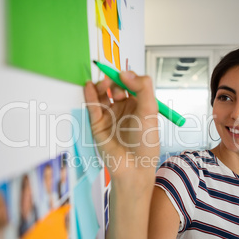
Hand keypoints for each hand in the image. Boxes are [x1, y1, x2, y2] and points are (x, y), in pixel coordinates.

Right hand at [84, 71, 159, 196]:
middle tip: (112, 81)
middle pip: (114, 86)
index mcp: (139, 104)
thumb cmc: (146, 141)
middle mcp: (124, 108)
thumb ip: (143, 88)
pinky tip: (88, 86)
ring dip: (100, 85)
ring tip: (102, 83)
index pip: (131, 83)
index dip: (127, 77)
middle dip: (113, 80)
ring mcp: (110, 115)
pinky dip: (89, 95)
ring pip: (102, 94)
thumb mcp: (150, 110)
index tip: (125, 75)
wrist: (133, 166)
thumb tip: (126, 72)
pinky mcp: (98, 124)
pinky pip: (92, 106)